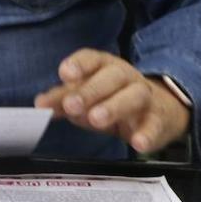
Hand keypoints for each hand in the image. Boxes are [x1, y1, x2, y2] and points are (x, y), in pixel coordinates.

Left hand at [34, 49, 190, 153]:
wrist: (158, 110)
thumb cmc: (111, 99)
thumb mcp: (85, 97)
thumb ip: (62, 99)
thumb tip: (41, 105)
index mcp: (103, 66)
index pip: (90, 58)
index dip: (78, 64)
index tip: (64, 74)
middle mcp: (125, 76)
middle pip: (110, 77)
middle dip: (89, 91)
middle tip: (71, 105)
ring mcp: (145, 96)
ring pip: (133, 96)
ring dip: (114, 107)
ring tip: (96, 119)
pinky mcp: (159, 119)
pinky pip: (155, 124)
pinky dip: (147, 134)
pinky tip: (137, 143)